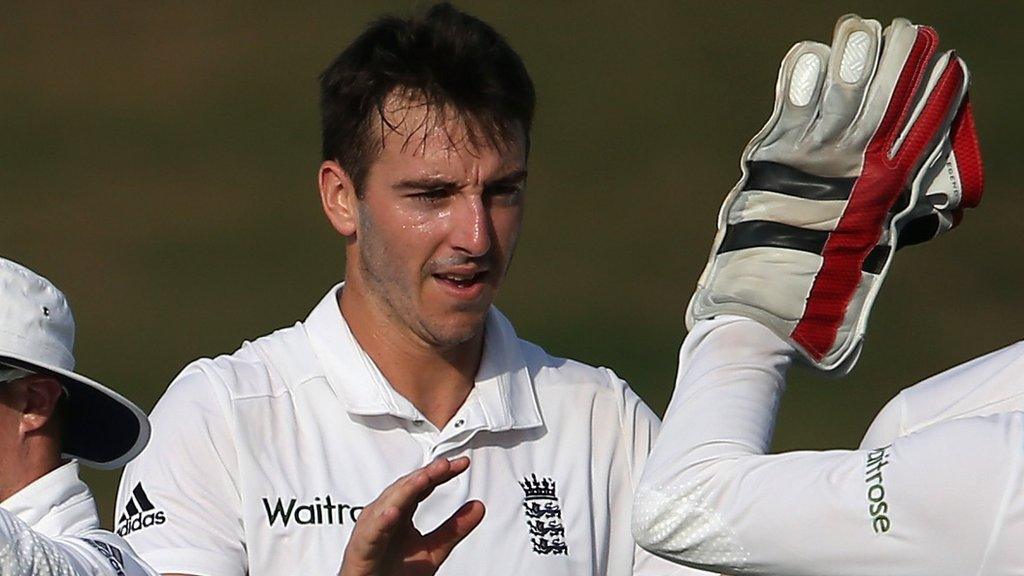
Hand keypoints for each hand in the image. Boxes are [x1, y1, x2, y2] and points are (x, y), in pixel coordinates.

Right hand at [338, 457, 484, 575]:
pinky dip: (382, 521)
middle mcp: (385, 514)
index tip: (462, 464)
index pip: (422, 485)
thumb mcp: (433, 550)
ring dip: (406, 490)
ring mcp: (372, 528)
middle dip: (426, 475)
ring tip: (425, 479)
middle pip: (406, 488)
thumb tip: (478, 507)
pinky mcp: (361, 547)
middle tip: (446, 465)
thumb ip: (454, 529)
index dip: (440, 473)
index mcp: (402, 511)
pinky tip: (394, 513)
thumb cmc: (393, 571)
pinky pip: (372, 532)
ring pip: (388, 503)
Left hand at [687, 15, 974, 372]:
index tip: (947, 63)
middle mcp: (855, 169)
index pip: (924, 127)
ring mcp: (811, 159)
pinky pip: (792, 104)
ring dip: (856, 55)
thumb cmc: (818, 298)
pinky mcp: (770, 158)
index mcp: (887, 194)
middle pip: (886, 98)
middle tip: (907, 31)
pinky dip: (803, 77)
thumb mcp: (872, 258)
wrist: (764, 312)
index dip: (935, 91)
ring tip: (863, 29)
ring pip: (842, 90)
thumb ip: (892, 223)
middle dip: (900, 59)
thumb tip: (924, 213)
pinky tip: (814, 54)